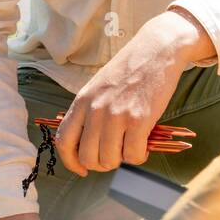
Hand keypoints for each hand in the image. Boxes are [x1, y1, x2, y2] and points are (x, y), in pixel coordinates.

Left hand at [54, 8, 214, 176]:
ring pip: (110, 160)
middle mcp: (95, 110)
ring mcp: (116, 115)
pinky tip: (143, 144)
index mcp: (82, 101)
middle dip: (102, 163)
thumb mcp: (98, 87)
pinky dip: (139, 156)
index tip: (82, 169)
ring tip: (131, 144)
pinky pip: (133, 156)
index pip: (63, 141)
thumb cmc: (129, 70)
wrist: (156, 51)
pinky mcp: (138, 120)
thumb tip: (90, 146)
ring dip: (122, 159)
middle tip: (116, 153)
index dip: (71, 162)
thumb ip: (90, 113)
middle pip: (88, 157)